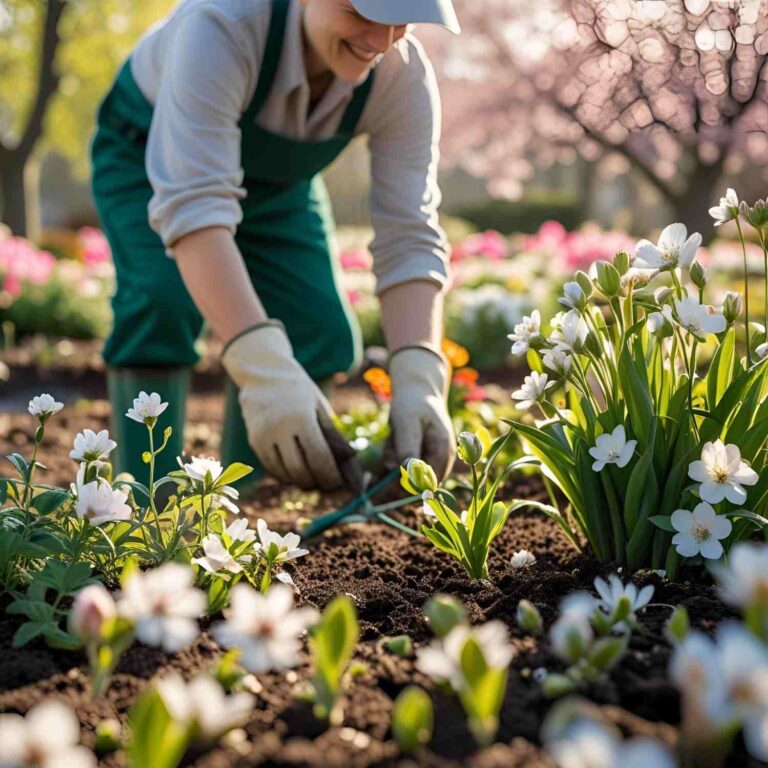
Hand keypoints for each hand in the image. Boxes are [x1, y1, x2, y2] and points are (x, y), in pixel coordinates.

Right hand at [222, 322, 361, 489]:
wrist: (263, 373)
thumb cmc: (299, 390)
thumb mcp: (320, 406)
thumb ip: (332, 434)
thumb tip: (347, 462)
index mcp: (301, 417)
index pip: (318, 457)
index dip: (329, 475)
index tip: (337, 483)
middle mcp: (279, 428)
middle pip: (299, 470)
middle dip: (314, 482)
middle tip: (325, 485)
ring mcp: (262, 435)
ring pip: (283, 472)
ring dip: (299, 481)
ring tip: (312, 480)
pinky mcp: (253, 440)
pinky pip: (270, 466)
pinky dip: (284, 474)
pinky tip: (295, 474)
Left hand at [387, 346, 455, 480]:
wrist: (416, 390)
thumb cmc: (413, 404)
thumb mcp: (407, 423)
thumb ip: (408, 447)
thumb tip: (408, 472)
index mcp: (443, 450)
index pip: (429, 482)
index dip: (408, 483)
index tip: (390, 469)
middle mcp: (442, 458)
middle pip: (417, 480)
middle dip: (398, 468)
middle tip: (390, 448)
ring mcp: (432, 458)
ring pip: (407, 473)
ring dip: (394, 460)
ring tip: (392, 438)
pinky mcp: (421, 456)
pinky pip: (403, 465)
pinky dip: (394, 455)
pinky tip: (394, 439)